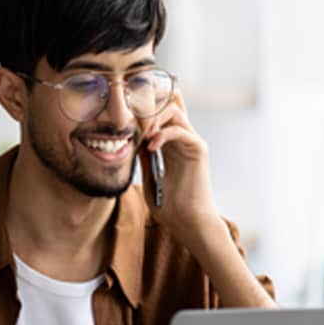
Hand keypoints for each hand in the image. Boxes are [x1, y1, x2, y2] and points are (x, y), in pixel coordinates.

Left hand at [139, 90, 218, 238]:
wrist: (187, 221)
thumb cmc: (168, 205)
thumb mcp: (148, 177)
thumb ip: (143, 157)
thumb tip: (132, 140)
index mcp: (170, 144)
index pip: (160, 112)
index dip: (144, 108)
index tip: (124, 115)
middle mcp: (182, 139)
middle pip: (168, 103)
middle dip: (147, 107)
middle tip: (132, 119)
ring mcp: (191, 142)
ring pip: (174, 110)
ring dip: (154, 118)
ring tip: (142, 134)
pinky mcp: (198, 149)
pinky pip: (180, 130)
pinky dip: (163, 134)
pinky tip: (151, 146)